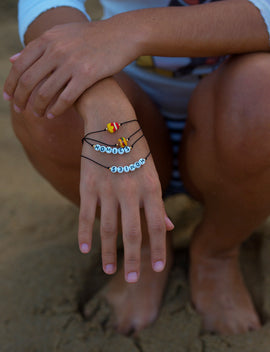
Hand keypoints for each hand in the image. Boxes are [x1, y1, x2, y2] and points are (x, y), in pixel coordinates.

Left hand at [4, 17, 139, 118]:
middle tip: (19, 110)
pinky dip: (55, 110)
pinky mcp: (87, 75)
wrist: (120, 35)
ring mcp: (71, 63)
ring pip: (45, 92)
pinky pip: (65, 98)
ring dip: (37, 107)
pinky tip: (52, 115)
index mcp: (48, 39)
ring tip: (37, 114)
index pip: (20, 66)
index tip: (8, 97)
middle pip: (29, 81)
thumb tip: (13, 60)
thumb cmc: (90, 37)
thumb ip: (37, 48)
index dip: (11, 84)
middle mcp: (56, 50)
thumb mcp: (61, 35)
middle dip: (21, 99)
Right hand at [76, 80, 173, 281]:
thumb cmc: (135, 149)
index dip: (158, 249)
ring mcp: (108, 189)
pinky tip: (85, 250)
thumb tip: (169, 226)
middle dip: (134, 260)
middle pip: (133, 234)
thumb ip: (158, 201)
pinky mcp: (88, 185)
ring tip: (109, 270)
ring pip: (108, 230)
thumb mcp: (152, 171)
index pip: (158, 226)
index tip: (157, 268)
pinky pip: (86, 215)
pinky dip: (84, 235)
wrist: (110, 122)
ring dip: (108, 253)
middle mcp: (131, 191)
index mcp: (151, 187)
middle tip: (133, 280)